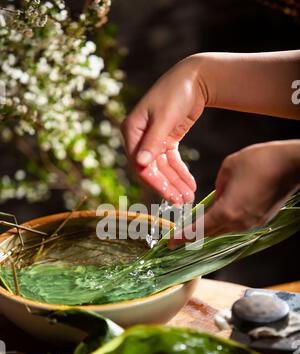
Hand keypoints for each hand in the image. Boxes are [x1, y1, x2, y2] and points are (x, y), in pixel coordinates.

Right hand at [121, 56, 205, 203]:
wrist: (195, 78)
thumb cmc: (177, 92)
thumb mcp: (165, 118)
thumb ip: (152, 142)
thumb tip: (141, 164)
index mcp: (132, 129)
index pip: (140, 163)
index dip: (155, 181)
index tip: (170, 196)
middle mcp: (139, 136)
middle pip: (152, 168)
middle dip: (168, 185)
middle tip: (182, 201)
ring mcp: (152, 139)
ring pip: (163, 167)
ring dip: (176, 182)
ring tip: (189, 196)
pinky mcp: (165, 140)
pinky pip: (171, 161)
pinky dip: (180, 172)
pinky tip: (190, 183)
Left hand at [169, 140, 299, 246]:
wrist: (293, 164)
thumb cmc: (260, 161)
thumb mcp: (228, 168)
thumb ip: (217, 187)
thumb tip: (218, 196)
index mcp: (226, 211)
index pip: (198, 229)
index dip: (182, 237)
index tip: (169, 244)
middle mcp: (238, 223)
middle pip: (210, 233)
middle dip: (194, 234)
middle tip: (179, 235)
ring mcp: (251, 224)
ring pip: (224, 229)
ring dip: (210, 226)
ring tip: (198, 221)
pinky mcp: (261, 220)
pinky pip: (236, 224)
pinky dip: (225, 221)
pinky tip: (221, 212)